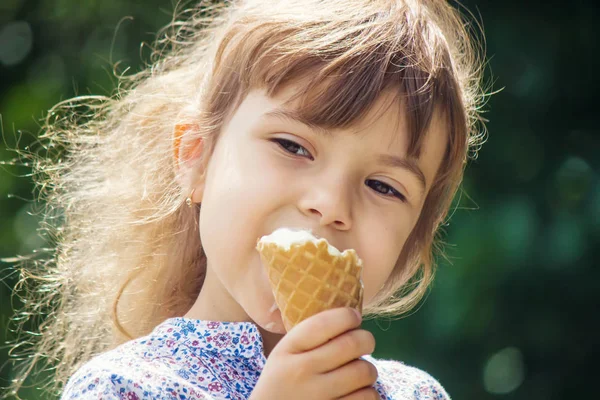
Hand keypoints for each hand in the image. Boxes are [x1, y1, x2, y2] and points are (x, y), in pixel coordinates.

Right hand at [250, 307, 378, 399]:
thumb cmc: (282, 382)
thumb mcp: (283, 355)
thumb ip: (308, 337)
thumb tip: (350, 317)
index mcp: (288, 350)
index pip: (324, 324)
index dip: (347, 316)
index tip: (354, 317)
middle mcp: (301, 372)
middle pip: (351, 344)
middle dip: (366, 339)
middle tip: (365, 342)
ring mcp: (318, 397)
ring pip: (364, 371)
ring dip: (368, 369)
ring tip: (360, 371)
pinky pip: (367, 397)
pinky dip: (369, 393)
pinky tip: (358, 391)